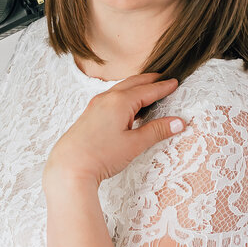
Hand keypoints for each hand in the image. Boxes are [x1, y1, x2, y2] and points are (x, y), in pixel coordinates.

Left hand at [42, 73, 188, 188]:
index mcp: (120, 102)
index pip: (147, 90)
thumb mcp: (134, 144)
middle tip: (163, 79)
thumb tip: (178, 122)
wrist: (69, 167)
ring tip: (147, 89)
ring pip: (120, 89)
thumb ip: (157, 131)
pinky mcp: (89, 114)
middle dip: (149, 81)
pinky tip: (127, 106)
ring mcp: (95, 105)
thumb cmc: (100, 156)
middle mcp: (106, 98)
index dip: (163, 87)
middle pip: (133, 83)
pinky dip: (123, 96)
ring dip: (135, 87)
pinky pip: (110, 98)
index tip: (174, 83)